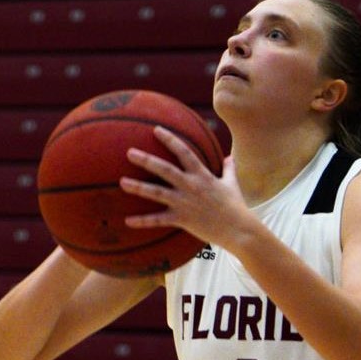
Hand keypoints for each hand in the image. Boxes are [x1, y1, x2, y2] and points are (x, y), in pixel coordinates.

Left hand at [120, 127, 255, 252]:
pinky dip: (142, 221)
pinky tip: (127, 221)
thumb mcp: (232, 184)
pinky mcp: (182, 219)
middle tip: (129, 152)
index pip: (184, 152)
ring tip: (121, 182)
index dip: (170, 140)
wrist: (238, 229)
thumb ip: (229, 169)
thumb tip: (230, 157)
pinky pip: (158, 220)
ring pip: (157, 193)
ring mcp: (184, 203)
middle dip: (147, 160)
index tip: (156, 130)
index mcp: (202, 175)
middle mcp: (191, 186)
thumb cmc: (235, 206)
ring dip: (138, 187)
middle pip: (165, 170)